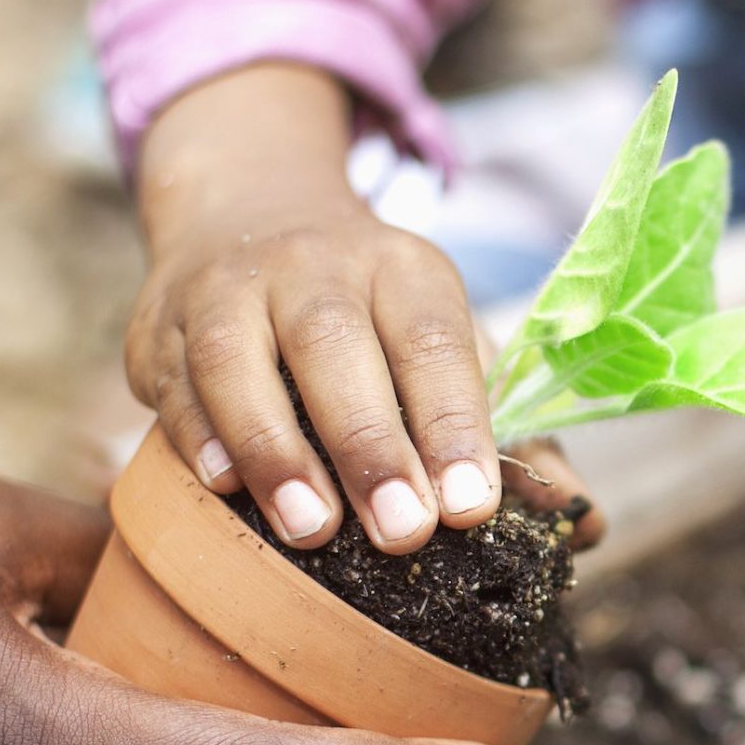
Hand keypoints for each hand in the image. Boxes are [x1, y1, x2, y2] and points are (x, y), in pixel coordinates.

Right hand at [129, 62, 503, 553]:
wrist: (246, 211)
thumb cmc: (371, 317)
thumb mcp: (446, 345)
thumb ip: (510, 434)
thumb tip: (585, 524)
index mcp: (402, 269)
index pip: (434, 341)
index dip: (456, 424)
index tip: (475, 506)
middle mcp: (312, 264)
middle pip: (335, 346)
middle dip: (370, 444)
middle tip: (403, 533)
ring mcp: (226, 288)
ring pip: (239, 359)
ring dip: (275, 448)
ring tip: (311, 529)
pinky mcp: (158, 325)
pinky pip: (172, 380)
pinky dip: (197, 434)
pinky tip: (225, 488)